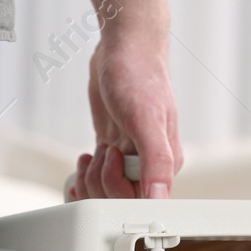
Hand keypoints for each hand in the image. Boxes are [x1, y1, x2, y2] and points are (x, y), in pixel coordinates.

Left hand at [70, 32, 181, 199]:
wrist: (124, 50)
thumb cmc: (139, 77)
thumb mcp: (147, 120)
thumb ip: (156, 162)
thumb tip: (159, 197)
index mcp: (166, 163)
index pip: (138, 200)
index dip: (116, 187)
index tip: (111, 159)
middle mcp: (150, 163)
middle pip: (117, 198)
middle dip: (100, 181)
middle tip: (102, 153)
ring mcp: (130, 157)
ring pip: (103, 190)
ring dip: (90, 177)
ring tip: (93, 154)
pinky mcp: (113, 148)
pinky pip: (97, 177)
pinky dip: (85, 175)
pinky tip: (84, 161)